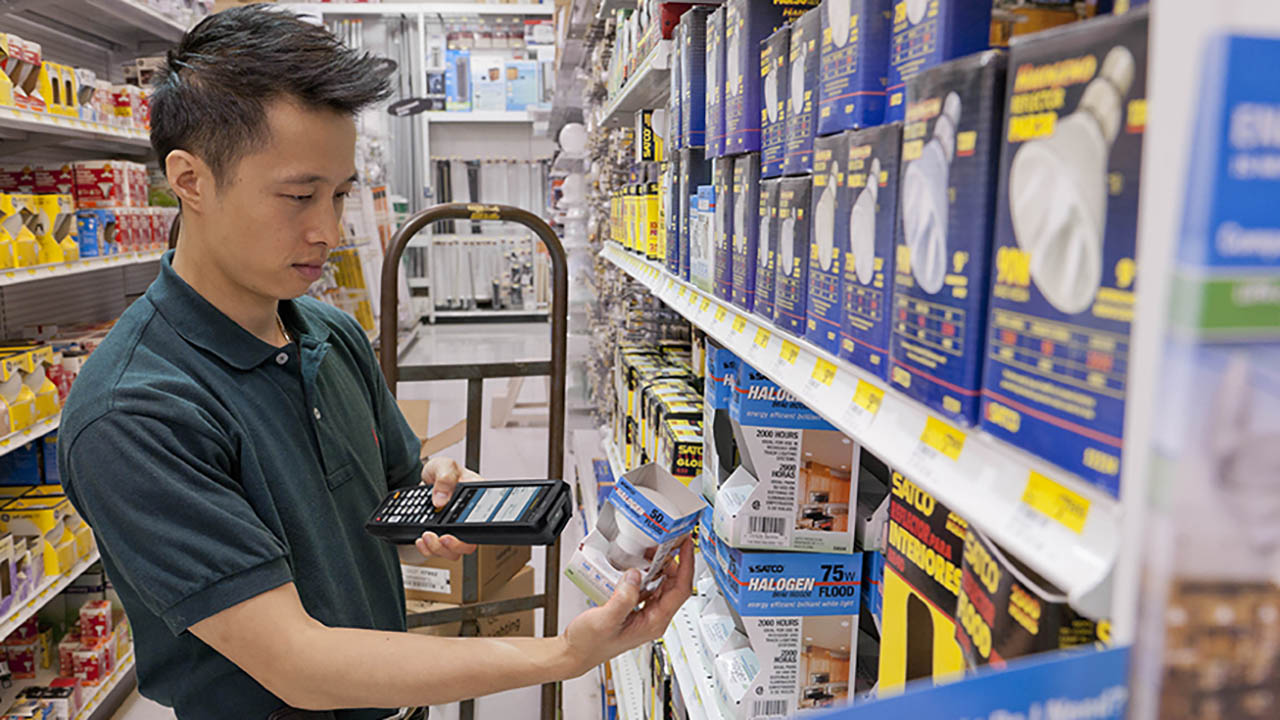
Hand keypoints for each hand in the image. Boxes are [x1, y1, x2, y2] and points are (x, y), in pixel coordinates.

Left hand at [413, 457, 480, 560]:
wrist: (425, 479)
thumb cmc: (441, 471)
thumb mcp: (444, 466)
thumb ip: (445, 478)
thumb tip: (441, 499)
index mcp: (476, 499)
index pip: (482, 522)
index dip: (472, 534)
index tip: (453, 533)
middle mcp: (466, 518)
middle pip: (468, 544)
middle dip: (453, 546)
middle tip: (440, 537)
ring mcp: (453, 528)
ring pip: (453, 552)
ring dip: (438, 549)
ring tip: (426, 536)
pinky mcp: (440, 534)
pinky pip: (438, 550)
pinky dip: (427, 549)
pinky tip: (420, 539)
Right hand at [559, 535, 694, 676]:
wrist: (574, 653)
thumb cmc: (589, 644)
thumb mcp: (606, 619)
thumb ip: (624, 597)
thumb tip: (636, 576)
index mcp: (654, 622)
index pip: (681, 590)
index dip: (687, 565)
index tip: (687, 546)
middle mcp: (653, 619)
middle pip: (675, 585)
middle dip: (674, 562)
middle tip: (668, 543)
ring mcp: (645, 614)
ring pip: (662, 586)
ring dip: (660, 567)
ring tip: (653, 550)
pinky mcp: (634, 610)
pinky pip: (647, 588)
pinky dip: (646, 574)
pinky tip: (637, 566)